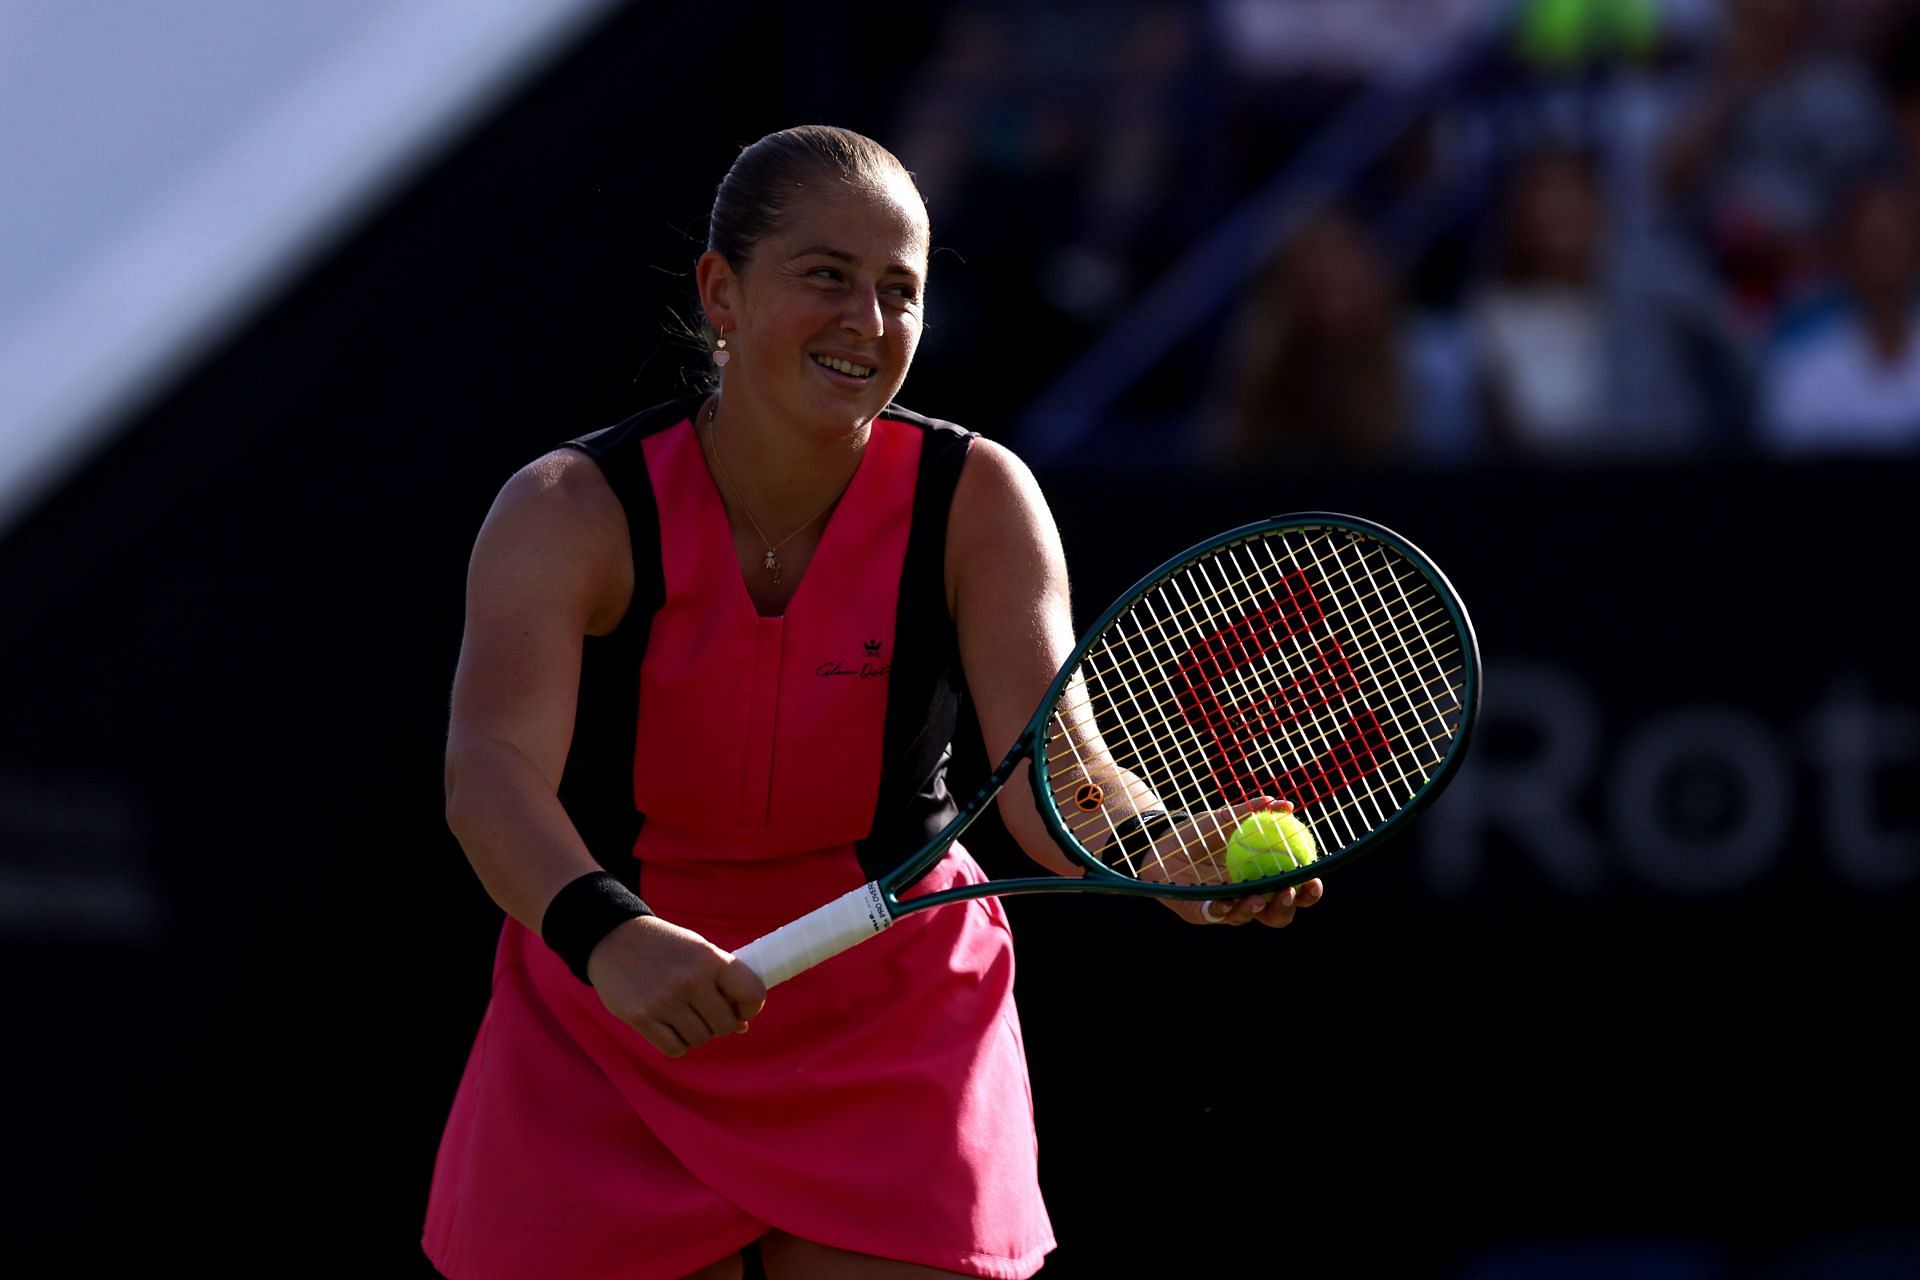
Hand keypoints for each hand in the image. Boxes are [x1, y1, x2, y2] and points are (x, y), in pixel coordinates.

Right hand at [585, 916, 768, 1056]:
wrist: (614, 938)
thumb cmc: (666, 947)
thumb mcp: (698, 951)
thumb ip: (723, 984)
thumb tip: (742, 1026)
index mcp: (710, 959)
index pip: (752, 993)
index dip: (751, 1007)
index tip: (740, 1009)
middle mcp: (691, 980)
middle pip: (725, 1025)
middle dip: (719, 1023)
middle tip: (704, 1011)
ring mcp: (666, 1001)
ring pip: (700, 1039)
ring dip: (695, 1033)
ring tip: (682, 1014)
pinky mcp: (642, 1017)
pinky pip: (675, 1048)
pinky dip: (676, 1043)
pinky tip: (668, 1026)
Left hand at [1137, 797, 1326, 928]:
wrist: (1161, 839)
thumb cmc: (1201, 831)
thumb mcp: (1227, 819)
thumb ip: (1253, 813)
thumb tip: (1286, 804)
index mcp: (1261, 879)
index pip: (1292, 891)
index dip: (1307, 891)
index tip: (1314, 879)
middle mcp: (1247, 897)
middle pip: (1277, 914)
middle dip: (1287, 907)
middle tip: (1287, 891)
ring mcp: (1225, 907)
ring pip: (1247, 917)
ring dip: (1255, 910)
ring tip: (1256, 899)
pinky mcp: (1201, 912)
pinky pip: (1215, 914)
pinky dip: (1222, 909)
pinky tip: (1226, 900)